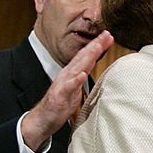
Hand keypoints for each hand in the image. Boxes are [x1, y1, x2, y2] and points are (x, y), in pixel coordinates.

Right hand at [21, 31, 113, 149]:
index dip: (98, 46)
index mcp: (72, 73)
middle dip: (95, 45)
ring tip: (97, 47)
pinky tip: (82, 74)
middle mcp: (68, 75)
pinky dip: (75, 80)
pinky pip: (68, 87)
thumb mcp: (76, 87)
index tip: (109, 36)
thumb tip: (91, 66)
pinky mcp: (60, 95)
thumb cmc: (61, 103)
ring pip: (77, 68)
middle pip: (83, 57)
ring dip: (87, 57)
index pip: (87, 56)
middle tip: (106, 35)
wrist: (44, 118)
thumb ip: (82, 75)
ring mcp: (63, 84)